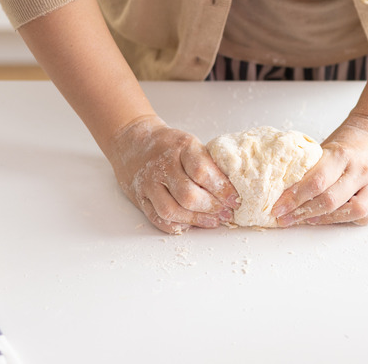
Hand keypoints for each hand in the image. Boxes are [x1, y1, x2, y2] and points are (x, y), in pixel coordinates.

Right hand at [109, 115, 238, 233]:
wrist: (133, 141)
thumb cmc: (169, 144)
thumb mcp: (190, 143)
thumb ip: (207, 163)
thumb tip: (232, 189)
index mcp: (181, 147)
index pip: (202, 171)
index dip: (222, 189)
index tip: (235, 199)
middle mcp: (163, 165)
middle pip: (188, 195)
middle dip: (211, 208)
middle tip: (226, 213)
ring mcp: (149, 183)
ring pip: (171, 210)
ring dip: (196, 220)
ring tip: (213, 221)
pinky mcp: (140, 197)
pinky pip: (157, 218)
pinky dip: (176, 226)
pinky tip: (190, 224)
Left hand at [273, 113, 367, 226]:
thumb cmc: (349, 141)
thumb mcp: (328, 147)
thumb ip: (312, 168)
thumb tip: (285, 192)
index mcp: (343, 153)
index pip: (316, 182)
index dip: (294, 198)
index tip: (278, 208)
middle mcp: (362, 169)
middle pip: (331, 200)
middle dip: (303, 213)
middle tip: (286, 219)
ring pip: (353, 211)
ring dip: (327, 219)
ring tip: (309, 221)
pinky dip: (353, 220)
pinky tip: (337, 219)